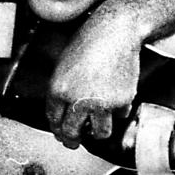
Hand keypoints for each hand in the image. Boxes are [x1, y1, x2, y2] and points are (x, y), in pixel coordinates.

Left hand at [46, 7, 139, 148]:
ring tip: (97, 126)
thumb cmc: (88, 44)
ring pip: (100, 133)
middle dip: (72, 140)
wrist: (114, 33)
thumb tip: (62, 113)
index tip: (60, 132)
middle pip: (72, 133)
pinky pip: (120, 116)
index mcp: (58, 90)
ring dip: (98, 131)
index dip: (57, 129)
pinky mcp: (122, 101)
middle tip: (74, 141)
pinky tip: (116, 97)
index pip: (53, 120)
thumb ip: (62, 91)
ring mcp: (101, 103)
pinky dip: (118, 111)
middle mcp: (77, 100)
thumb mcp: (63, 66)